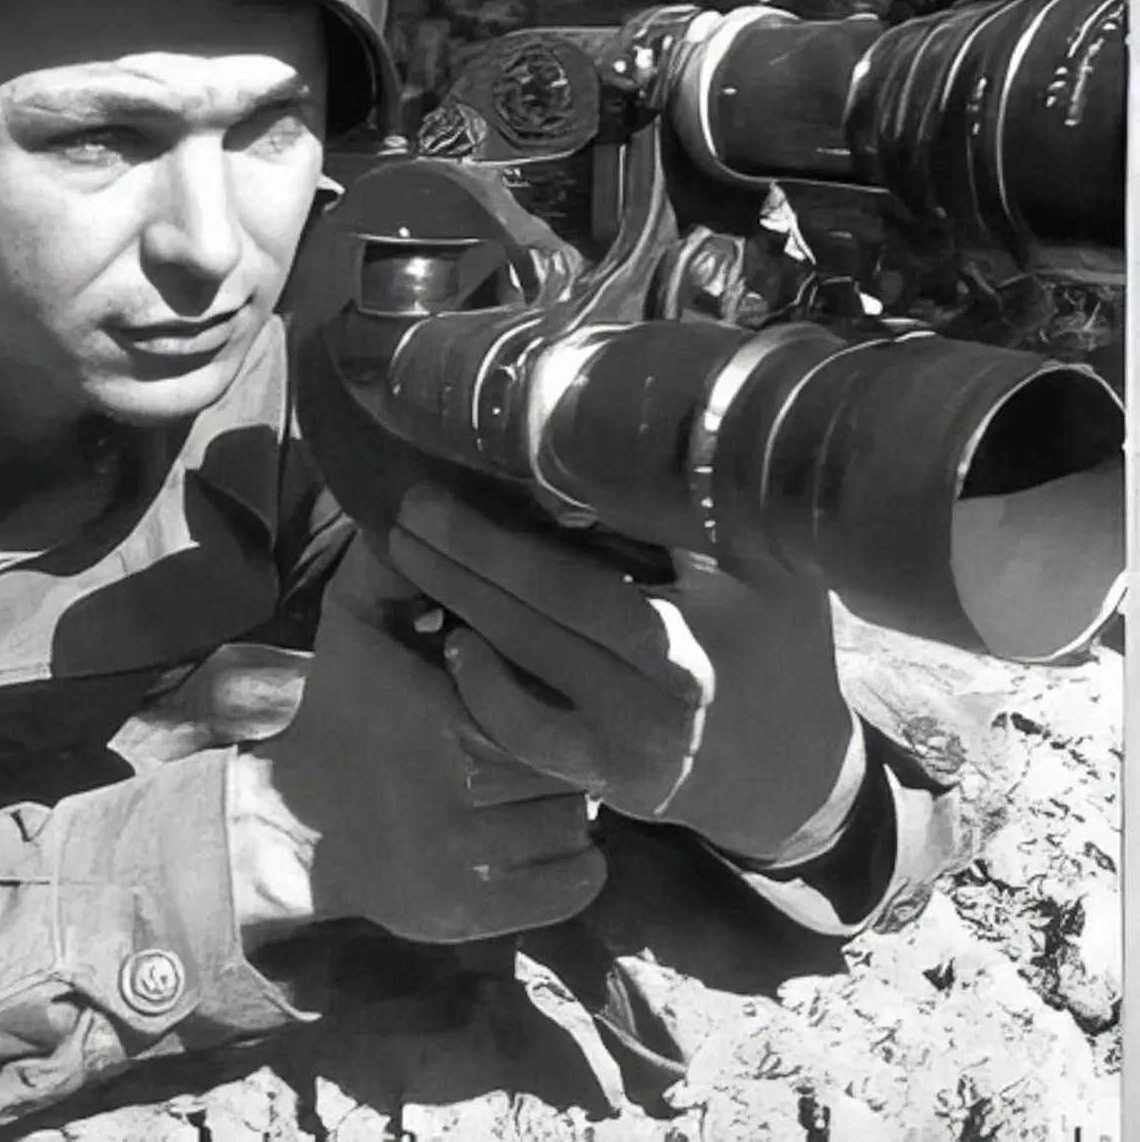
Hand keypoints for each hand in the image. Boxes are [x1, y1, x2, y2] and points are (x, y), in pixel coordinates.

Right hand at [231, 538, 604, 946]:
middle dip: (555, 752)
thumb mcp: (349, 626)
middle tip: (531, 745)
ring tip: (528, 794)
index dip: (536, 698)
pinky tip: (544, 842)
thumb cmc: (337, 713)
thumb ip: (385, 565)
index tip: (510, 698)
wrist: (292, 821)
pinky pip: (574, 886)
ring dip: (563, 808)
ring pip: (576, 823)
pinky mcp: (480, 916)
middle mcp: (466, 795)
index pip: (542, 704)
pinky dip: (575, 868)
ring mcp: (474, 863)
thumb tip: (412, 506)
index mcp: (450, 719)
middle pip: (567, 765)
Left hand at [385, 485, 860, 864]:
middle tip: (417, 503)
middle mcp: (680, 669)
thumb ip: (703, 513)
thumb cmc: (773, 645)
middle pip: (562, 592)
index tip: (497, 453)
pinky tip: (455, 647)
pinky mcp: (612, 773)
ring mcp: (641, 727)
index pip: (637, 532)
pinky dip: (487, 690)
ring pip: (534, 652)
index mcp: (721, 602)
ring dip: (463, 598)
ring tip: (409, 551)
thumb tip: (635, 426)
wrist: (789, 772)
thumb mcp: (767, 568)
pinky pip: (532, 732)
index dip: (560, 494)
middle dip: (477, 544)